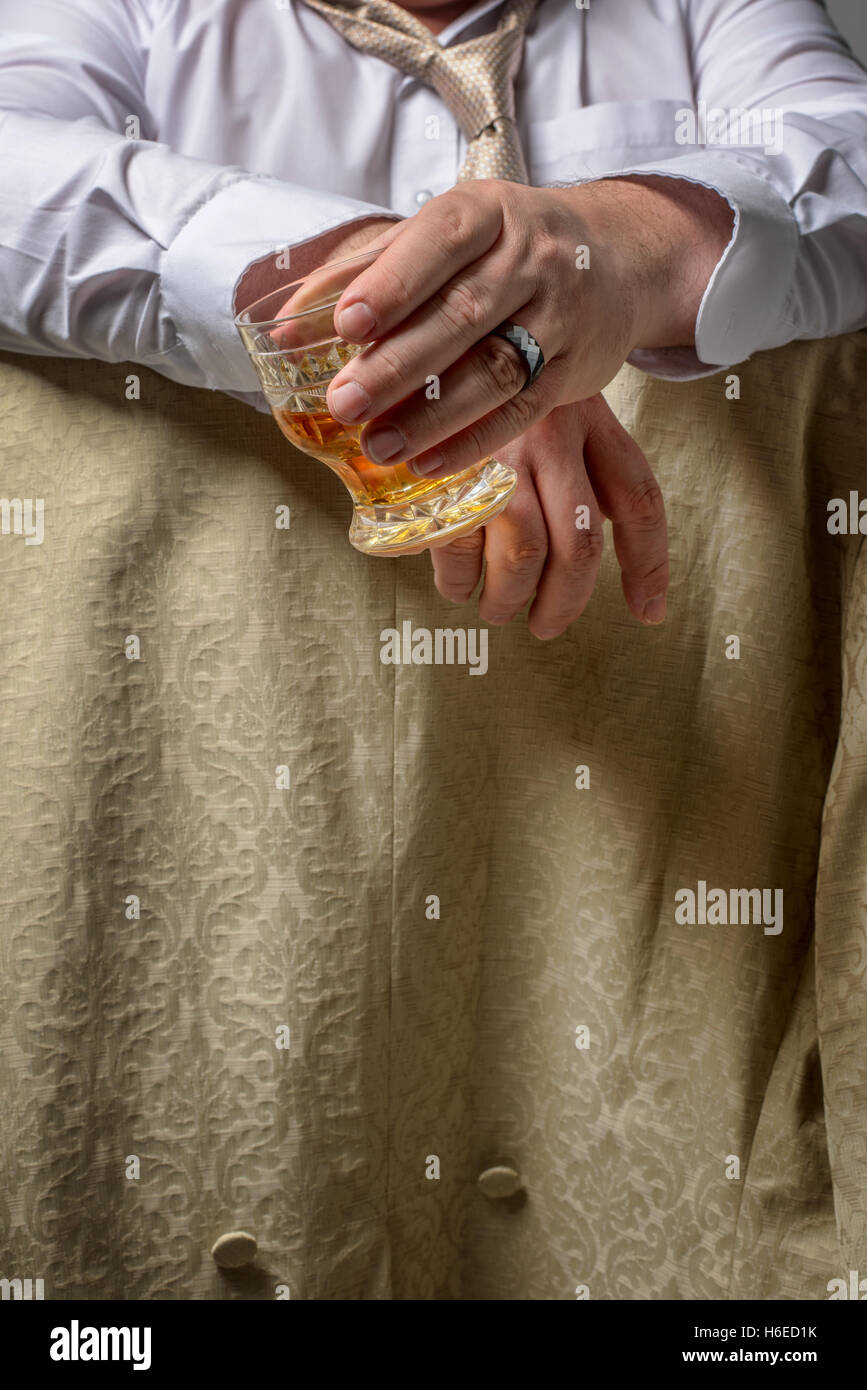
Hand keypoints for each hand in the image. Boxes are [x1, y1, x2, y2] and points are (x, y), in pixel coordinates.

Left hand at [320, 176, 731, 479]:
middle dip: (398, 365)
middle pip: (462, 316)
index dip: (392, 283)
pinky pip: (522, 411)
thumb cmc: (505, 247)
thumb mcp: (444, 236)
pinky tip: (427, 462)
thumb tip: (284, 325)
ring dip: (431, 416)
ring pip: (494, 370)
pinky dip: (472, 441)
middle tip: (343, 403)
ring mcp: (561, 315)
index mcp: (489, 212)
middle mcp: (532, 258)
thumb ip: (366, 271)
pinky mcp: (578, 370)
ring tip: (377, 446)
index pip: (440, 243)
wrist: (619, 259)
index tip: (345, 324)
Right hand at [430, 394, 668, 636]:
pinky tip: (459, 585)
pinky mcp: (444, 468)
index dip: (648, 567)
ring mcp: (497, 454)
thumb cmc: (499, 391)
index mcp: (591, 422)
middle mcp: (551, 436)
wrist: (432, 340)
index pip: (638, 501)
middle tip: (547, 625)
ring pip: (524, 555)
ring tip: (499, 609)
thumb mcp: (558, 408)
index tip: (648, 612)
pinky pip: (460, 547)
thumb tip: (607, 579)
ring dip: (511, 599)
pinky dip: (459, 581)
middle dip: (566, 602)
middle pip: (579, 544)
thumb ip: (587, 473)